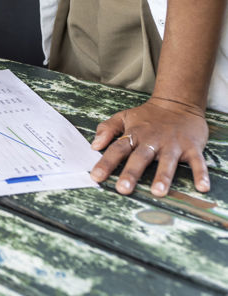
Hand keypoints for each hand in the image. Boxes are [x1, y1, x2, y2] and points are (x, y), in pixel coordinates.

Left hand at [89, 98, 209, 196]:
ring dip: (162, 176)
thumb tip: (94, 145)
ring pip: (167, 162)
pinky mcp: (192, 147)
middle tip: (123, 188)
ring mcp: (172, 144)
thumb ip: (107, 129)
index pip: (117, 149)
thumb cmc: (148, 116)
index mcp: (134, 135)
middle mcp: (152, 141)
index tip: (96, 176)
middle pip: (139, 158)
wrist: (178, 104)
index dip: (106, 163)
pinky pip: (197, 162)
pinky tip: (201, 187)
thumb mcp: (124, 117)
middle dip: (131, 173)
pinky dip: (200, 173)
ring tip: (158, 192)